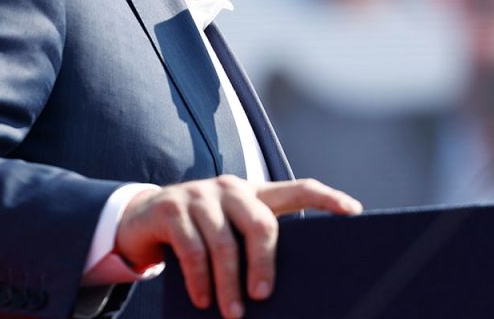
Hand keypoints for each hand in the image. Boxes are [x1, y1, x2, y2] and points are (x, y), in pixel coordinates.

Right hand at [115, 176, 361, 317]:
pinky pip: (191, 247)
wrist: (140, 219)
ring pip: (223, 242)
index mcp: (254, 194)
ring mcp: (200, 195)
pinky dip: (198, 279)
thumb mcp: (227, 235)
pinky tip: (202, 299)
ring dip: (228, 284)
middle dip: (265, 264)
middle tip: (264, 296)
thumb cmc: (197, 233)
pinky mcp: (172, 207)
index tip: (354, 212)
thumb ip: (250, 247)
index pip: (298, 189)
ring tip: (231, 313)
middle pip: (261, 223)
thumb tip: (273, 292)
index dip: (327, 198)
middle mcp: (231, 188)